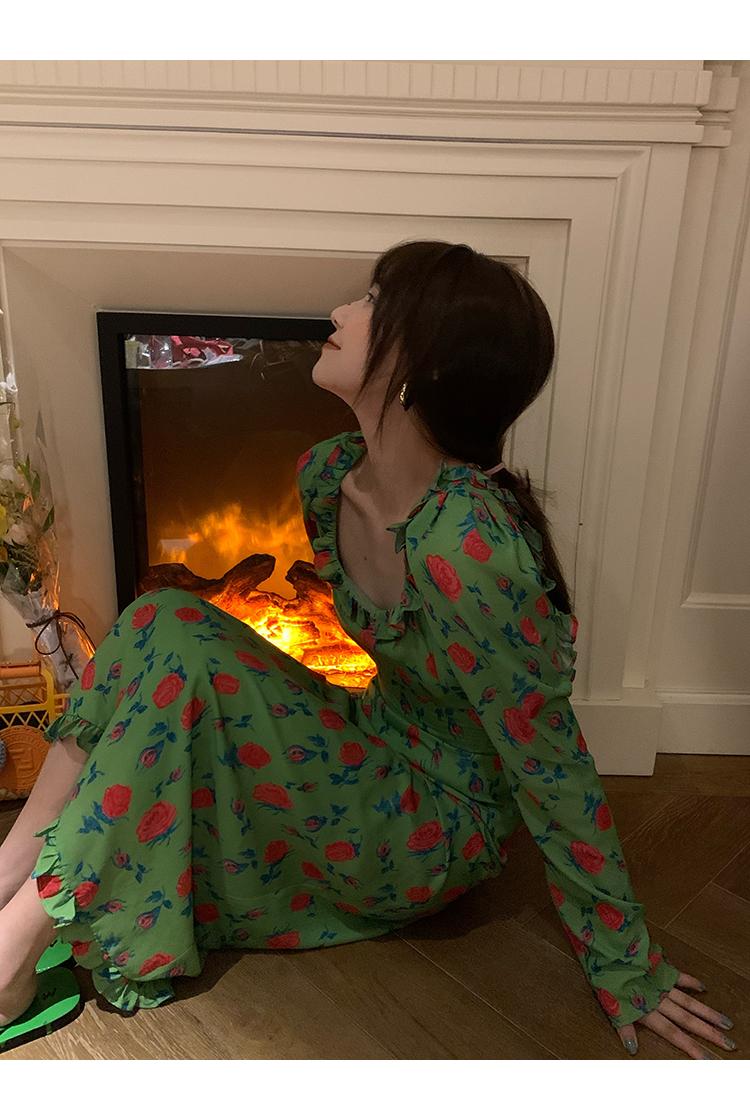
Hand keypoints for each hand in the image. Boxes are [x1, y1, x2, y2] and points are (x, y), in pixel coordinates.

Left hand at [617, 971, 737, 1058]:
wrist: (611, 948)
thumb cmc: (606, 978)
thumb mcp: (611, 1006)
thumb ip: (624, 1028)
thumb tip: (633, 1049)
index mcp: (648, 1011)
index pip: (673, 1034)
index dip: (691, 1047)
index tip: (709, 1060)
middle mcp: (660, 999)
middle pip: (688, 1020)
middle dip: (709, 1033)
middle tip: (730, 1043)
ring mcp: (662, 983)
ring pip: (689, 1001)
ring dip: (707, 1013)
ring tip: (726, 1023)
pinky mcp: (660, 967)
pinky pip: (679, 976)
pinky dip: (692, 982)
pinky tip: (703, 988)